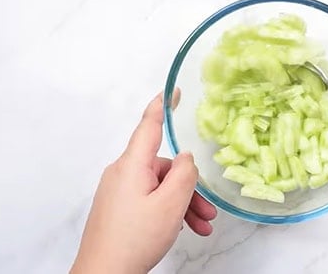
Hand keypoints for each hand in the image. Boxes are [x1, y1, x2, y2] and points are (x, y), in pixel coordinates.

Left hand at [71, 90, 216, 273]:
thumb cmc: (134, 239)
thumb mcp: (170, 204)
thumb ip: (184, 174)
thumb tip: (186, 157)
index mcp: (131, 165)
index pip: (148, 125)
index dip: (162, 104)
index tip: (172, 89)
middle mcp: (122, 173)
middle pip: (164, 166)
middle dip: (189, 186)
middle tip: (208, 211)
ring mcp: (119, 192)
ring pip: (160, 187)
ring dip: (184, 204)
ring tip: (202, 226)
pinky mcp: (119, 208)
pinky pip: (150, 200)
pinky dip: (169, 211)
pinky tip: (185, 229)